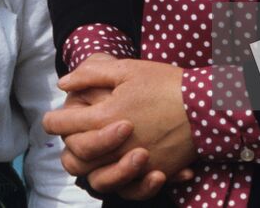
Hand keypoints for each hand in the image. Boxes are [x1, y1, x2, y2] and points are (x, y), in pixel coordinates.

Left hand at [43, 57, 198, 198]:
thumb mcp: (127, 69)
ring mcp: (135, 163)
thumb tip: (63, 83)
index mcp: (104, 116)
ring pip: (97, 178)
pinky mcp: (155, 173)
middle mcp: (116, 145)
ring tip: (101, 152)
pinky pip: (130, 188)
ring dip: (93, 166)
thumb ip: (91, 75)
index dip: (53, 120)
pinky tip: (128, 166)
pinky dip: (126, 182)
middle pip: (75, 156)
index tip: (53, 117)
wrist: (206, 104)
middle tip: (79, 131)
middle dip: (71, 142)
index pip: (62, 125)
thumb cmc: (166, 83)